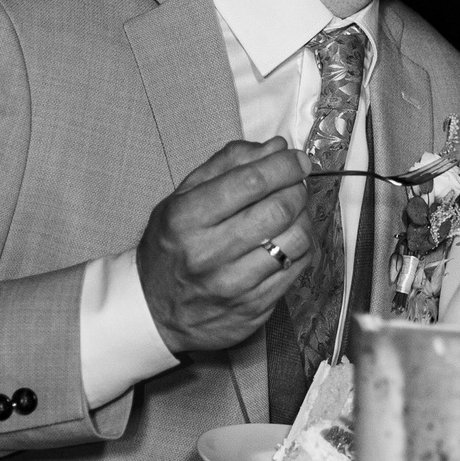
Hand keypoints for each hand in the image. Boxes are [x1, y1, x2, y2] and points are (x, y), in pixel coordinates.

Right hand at [137, 139, 314, 357]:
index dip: (283, 166)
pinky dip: (302, 246)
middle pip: (277, 210)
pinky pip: (297, 268)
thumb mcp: (182, 198)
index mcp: (186, 218)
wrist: (155, 312)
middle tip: (296, 185)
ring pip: (294, 241)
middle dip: (297, 190)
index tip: (297, 160)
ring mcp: (232, 285)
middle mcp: (207, 253)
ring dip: (304, 218)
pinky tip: (290, 238)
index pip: (250, 182)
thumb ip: (227, 166)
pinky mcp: (253, 307)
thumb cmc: (172, 248)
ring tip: (294, 212)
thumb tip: (275, 148)